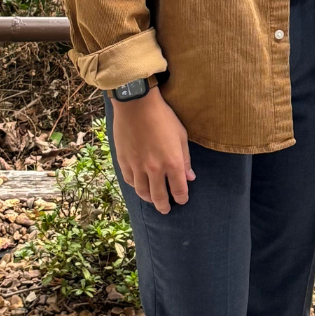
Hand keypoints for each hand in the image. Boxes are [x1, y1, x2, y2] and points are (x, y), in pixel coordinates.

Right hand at [110, 87, 193, 214]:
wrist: (136, 105)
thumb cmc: (163, 117)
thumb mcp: (181, 136)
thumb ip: (185, 159)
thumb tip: (190, 177)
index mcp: (172, 163)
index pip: (178, 189)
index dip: (181, 198)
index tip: (182, 200)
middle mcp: (154, 169)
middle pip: (159, 196)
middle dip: (164, 206)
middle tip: (166, 209)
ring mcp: (137, 167)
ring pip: (143, 192)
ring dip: (149, 199)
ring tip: (153, 201)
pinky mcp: (124, 162)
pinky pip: (130, 181)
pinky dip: (136, 187)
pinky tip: (140, 187)